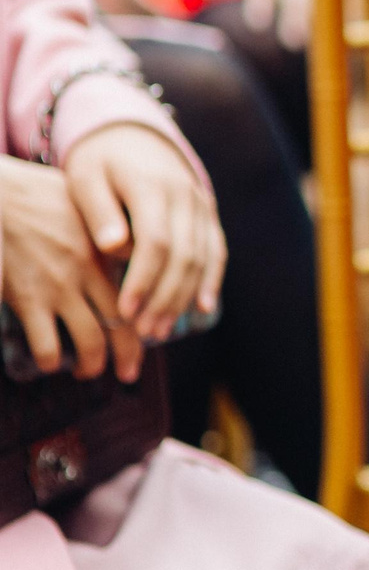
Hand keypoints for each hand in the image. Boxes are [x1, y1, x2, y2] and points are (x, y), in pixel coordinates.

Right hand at [0, 153, 136, 380]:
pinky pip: (46, 343)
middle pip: (123, 323)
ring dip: (91, 364)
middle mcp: (89, 272)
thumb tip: (134, 247)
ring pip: (89, 341)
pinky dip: (51, 359)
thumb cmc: (40, 196)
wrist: (0, 196)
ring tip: (88, 371)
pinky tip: (50, 362)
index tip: (152, 331)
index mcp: (107, 250)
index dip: (151, 315)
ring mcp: (58, 287)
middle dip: (129, 354)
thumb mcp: (87, 205)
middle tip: (128, 373)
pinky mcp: (27, 299)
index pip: (143, 290)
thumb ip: (112, 229)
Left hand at [62, 121, 219, 344]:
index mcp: (152, 187)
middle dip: (164, 298)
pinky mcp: (208, 212)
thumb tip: (113, 247)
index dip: (143, 279)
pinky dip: (211, 280)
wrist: (133, 132)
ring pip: (202, 257)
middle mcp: (185, 196)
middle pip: (183, 255)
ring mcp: (202, 204)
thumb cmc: (100, 161)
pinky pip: (216, 249)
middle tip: (143, 331)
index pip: (155, 241)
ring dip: (183, 297)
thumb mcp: (86, 177)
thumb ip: (100, 212)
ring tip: (159, 329)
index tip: (125, 311)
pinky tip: (202, 308)